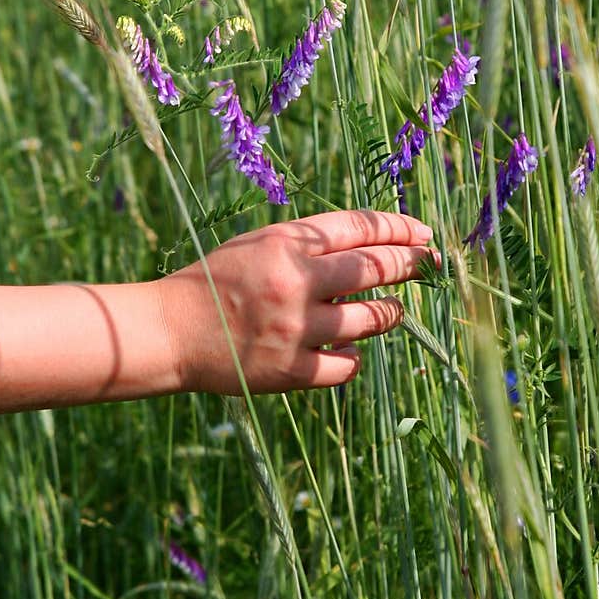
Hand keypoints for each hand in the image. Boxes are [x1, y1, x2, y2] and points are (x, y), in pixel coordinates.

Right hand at [159, 209, 436, 393]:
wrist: (170, 332)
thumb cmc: (212, 284)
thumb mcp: (255, 245)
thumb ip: (305, 246)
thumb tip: (366, 249)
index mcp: (285, 243)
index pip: (360, 228)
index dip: (399, 229)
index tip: (423, 234)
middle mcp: (296, 282)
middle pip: (376, 268)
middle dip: (410, 264)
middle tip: (428, 265)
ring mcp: (297, 329)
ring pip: (371, 319)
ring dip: (389, 313)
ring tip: (392, 310)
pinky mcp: (292, 370)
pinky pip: (347, 364)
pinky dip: (354, 355)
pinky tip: (352, 349)